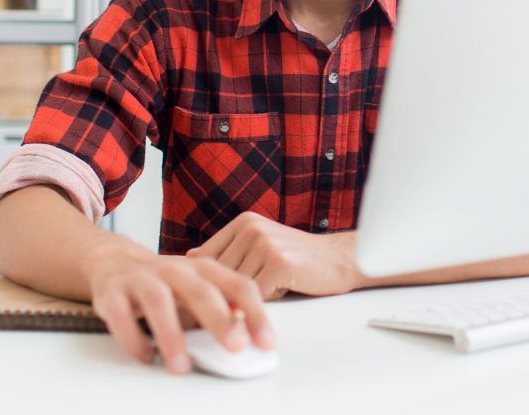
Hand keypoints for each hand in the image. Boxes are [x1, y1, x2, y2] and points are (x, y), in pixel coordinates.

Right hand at [84, 243, 273, 373]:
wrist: (115, 262)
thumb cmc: (166, 282)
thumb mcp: (199, 288)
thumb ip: (223, 308)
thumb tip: (250, 337)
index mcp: (204, 268)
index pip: (237, 285)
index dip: (255, 313)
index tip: (267, 342)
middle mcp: (175, 269)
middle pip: (201, 290)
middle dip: (219, 319)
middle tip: (236, 346)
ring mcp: (142, 279)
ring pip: (158, 301)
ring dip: (171, 335)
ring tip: (182, 366)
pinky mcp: (113, 294)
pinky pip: (121, 316)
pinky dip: (133, 338)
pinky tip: (146, 357)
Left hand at [187, 212, 360, 299]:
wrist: (339, 259)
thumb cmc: (298, 259)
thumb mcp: (259, 245)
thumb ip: (228, 250)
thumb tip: (189, 258)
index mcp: (243, 222)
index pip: (205, 258)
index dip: (204, 282)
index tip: (205, 299)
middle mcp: (251, 228)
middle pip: (217, 275)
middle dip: (222, 294)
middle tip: (231, 306)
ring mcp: (265, 243)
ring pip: (235, 287)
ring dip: (245, 300)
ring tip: (262, 296)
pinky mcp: (279, 263)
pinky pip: (254, 295)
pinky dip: (262, 304)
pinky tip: (276, 297)